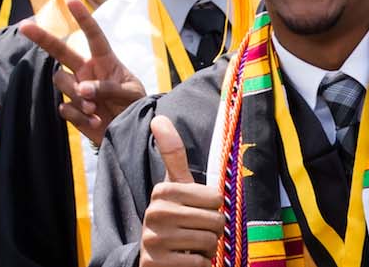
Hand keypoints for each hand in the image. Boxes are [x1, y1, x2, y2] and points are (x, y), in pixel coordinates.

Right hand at [21, 0, 144, 145]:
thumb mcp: (131, 95)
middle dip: (42, 37)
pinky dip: (80, 116)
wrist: (130, 133)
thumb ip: (109, 88)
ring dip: (75, 95)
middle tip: (24, 26)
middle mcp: (86, 71)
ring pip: (61, 81)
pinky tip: (96, 121)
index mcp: (104, 61)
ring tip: (93, 108)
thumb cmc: (134, 107)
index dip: (83, 18)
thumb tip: (83, 88)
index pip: (93, 36)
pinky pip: (65, 108)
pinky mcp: (72, 110)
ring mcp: (77, 90)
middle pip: (60, 51)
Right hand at [139, 116, 224, 266]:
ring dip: (207, 250)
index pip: (216, 198)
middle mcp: (154, 213)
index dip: (213, 209)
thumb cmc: (174, 219)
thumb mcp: (175, 186)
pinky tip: (185, 261)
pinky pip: (200, 264)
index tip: (196, 213)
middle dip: (212, 232)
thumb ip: (171, 153)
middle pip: (215, 221)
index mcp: (162, 190)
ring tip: (190, 247)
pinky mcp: (155, 265)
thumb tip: (159, 117)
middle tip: (195, 233)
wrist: (155, 259)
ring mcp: (153, 241)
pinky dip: (200, 266)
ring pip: (209, 243)